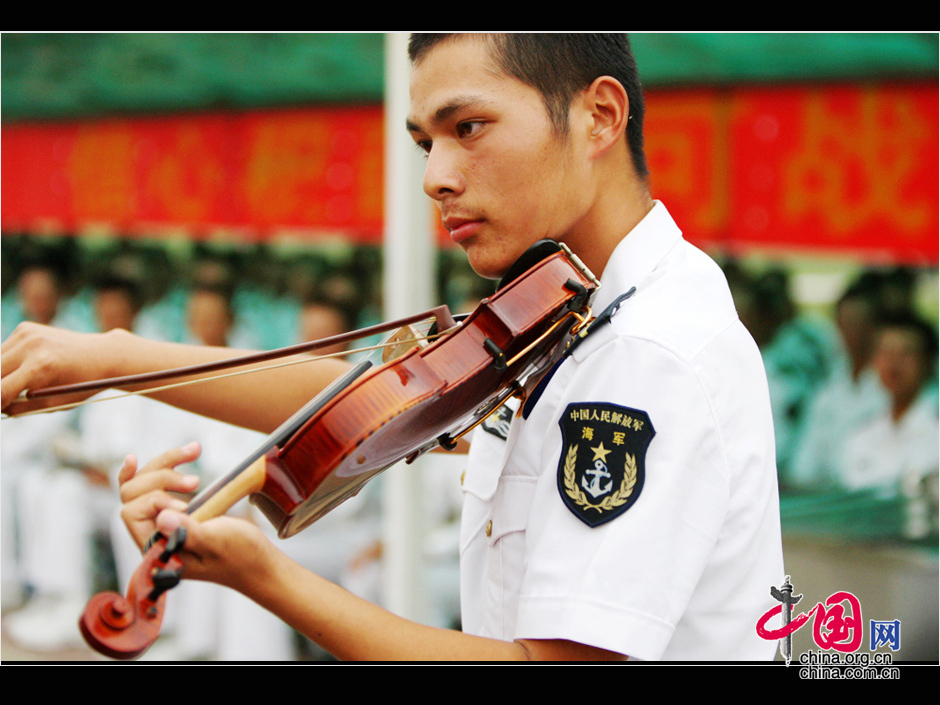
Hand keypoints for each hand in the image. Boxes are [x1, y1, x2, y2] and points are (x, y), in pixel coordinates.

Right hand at [1, 322, 116, 412]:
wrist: (102, 355)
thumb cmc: (79, 384)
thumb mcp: (53, 403)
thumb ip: (19, 408)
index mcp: (41, 367)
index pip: (1, 390)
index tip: (2, 408)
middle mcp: (31, 345)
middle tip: (7, 398)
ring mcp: (27, 333)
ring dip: (1, 374)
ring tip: (20, 382)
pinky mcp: (25, 328)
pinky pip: (4, 350)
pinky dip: (8, 361)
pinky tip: (27, 365)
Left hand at [118, 442, 275, 592]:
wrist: (258, 562)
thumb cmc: (241, 556)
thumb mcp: (218, 543)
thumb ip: (188, 533)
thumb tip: (161, 517)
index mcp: (158, 550)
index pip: (133, 513)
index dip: (156, 500)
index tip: (186, 504)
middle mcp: (154, 536)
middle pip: (134, 494)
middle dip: (160, 477)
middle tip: (195, 482)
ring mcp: (163, 524)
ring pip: (144, 483)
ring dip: (166, 464)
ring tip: (194, 451)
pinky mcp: (176, 513)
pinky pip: (153, 486)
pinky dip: (154, 468)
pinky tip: (140, 457)